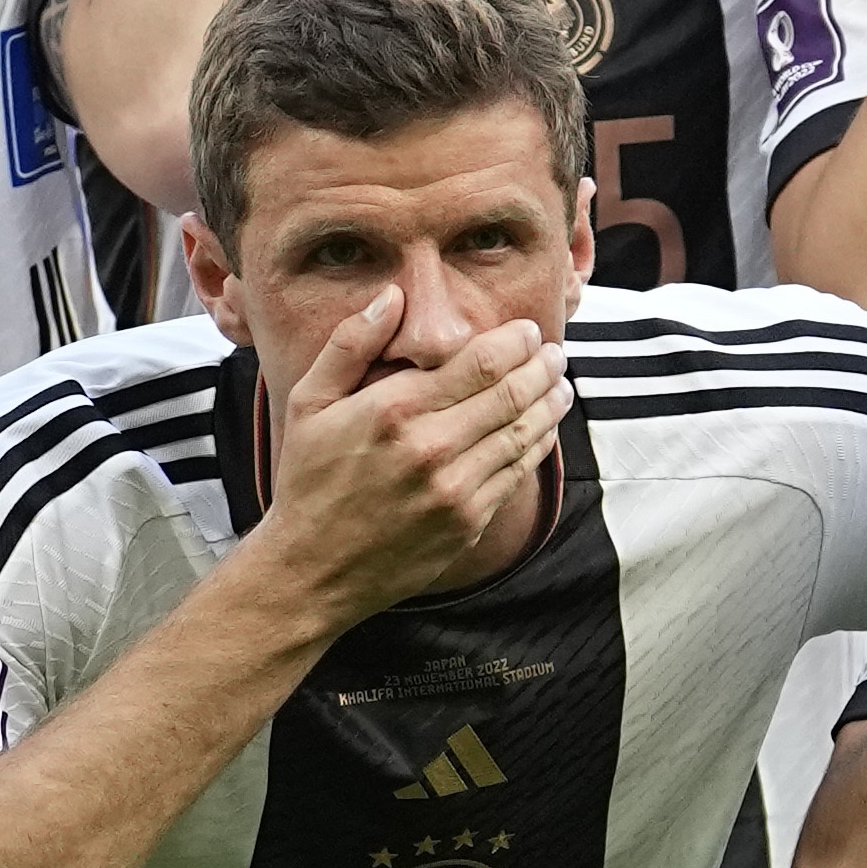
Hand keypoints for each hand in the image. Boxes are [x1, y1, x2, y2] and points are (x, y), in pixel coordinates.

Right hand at [247, 289, 558, 620]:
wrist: (311, 570)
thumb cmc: (308, 481)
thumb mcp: (306, 404)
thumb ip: (350, 345)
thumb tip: (392, 297)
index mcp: (394, 410)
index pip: (482, 361)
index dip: (517, 340)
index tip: (527, 331)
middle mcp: (431, 447)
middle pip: (514, 392)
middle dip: (544, 366)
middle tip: (554, 352)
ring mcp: (455, 489)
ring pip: (526, 432)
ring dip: (551, 402)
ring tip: (560, 385)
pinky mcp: (468, 522)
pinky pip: (518, 472)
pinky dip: (538, 443)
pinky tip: (542, 427)